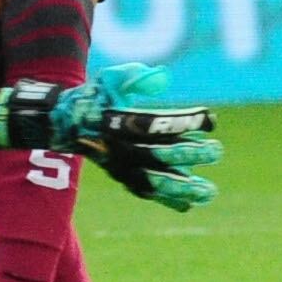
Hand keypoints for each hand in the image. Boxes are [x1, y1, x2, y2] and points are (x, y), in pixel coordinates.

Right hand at [0, 61, 220, 211]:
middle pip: (160, 155)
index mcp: (119, 122)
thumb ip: (134, 77)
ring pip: (155, 182)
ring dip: (183, 188)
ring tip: (209, 191)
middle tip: (217, 151)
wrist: (64, 124)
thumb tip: (162, 78)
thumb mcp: (110, 79)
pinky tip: (189, 204)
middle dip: (191, 155)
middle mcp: (120, 148)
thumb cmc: (94, 97)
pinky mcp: (122, 177)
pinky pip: (146, 192)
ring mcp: (121, 166)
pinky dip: (166, 200)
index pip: (158, 124)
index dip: (186, 121)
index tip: (211, 119)